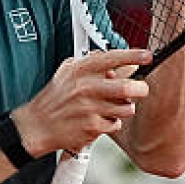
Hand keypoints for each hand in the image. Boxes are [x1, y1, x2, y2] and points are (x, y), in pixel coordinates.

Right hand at [11, 49, 152, 156]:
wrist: (37, 125)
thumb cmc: (55, 98)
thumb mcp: (68, 72)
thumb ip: (91, 64)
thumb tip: (116, 62)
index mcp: (81, 70)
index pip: (112, 58)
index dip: (133, 55)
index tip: (147, 56)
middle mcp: (86, 87)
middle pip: (127, 87)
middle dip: (141, 89)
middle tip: (141, 89)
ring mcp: (90, 108)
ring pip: (126, 108)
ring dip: (124, 108)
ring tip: (111, 107)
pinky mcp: (92, 127)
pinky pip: (115, 124)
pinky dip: (111, 123)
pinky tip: (98, 120)